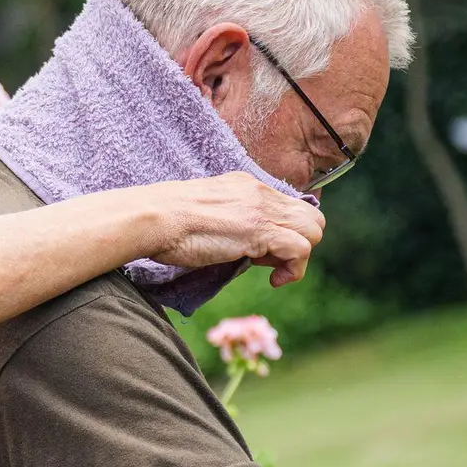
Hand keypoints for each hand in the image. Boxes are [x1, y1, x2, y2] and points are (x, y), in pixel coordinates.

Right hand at [145, 172, 324, 286]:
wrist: (152, 218)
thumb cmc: (163, 221)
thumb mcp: (202, 211)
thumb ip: (225, 218)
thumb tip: (233, 240)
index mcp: (245, 185)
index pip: (289, 206)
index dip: (284, 231)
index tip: (262, 250)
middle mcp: (259, 192)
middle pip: (311, 217)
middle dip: (297, 243)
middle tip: (265, 260)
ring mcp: (262, 210)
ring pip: (314, 231)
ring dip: (297, 256)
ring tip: (266, 268)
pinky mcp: (261, 230)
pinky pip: (302, 250)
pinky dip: (294, 271)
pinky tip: (272, 280)